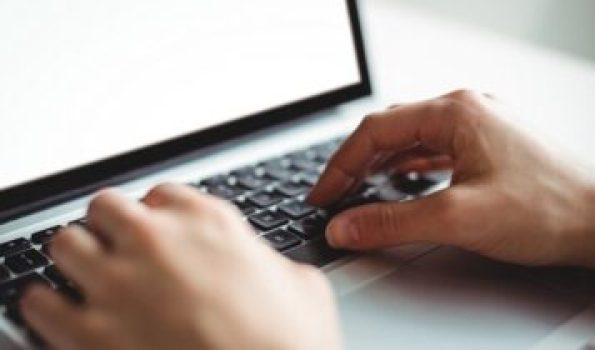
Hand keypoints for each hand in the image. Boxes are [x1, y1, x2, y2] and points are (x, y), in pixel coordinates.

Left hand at [21, 184, 340, 349]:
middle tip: (119, 249)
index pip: (162, 195)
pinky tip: (60, 314)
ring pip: (66, 244)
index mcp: (210, 224)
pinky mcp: (92, 335)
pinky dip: (45, 306)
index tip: (158, 231)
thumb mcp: (304, 286)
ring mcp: (121, 285)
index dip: (158, 215)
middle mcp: (159, 242)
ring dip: (75, 258)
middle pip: (106, 207)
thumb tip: (266, 267)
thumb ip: (272, 263)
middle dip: (111, 227)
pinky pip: (40, 303)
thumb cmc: (290, 344)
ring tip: (86, 276)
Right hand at [309, 90, 594, 267]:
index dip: (340, 165)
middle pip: (391, 131)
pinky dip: (409, 167)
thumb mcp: (457, 218)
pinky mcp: (489, 146)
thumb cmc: (550, 208)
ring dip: (381, 165)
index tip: (323, 196)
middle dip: (356, 164)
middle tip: (335, 196)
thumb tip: (344, 227)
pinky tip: (400, 180)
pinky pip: (435, 150)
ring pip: (412, 140)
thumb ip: (391, 222)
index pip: (375, 131)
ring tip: (357, 189)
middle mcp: (466, 111)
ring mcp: (480, 127)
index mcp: (455, 112)